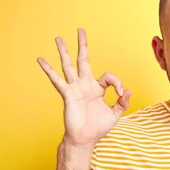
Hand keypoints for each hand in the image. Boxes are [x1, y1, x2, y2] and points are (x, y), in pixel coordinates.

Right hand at [37, 28, 131, 147]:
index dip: (118, 83)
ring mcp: (75, 88)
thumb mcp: (115, 114)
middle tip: (81, 30)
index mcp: (97, 89)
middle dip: (83, 45)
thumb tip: (129, 90)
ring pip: (69, 66)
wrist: (85, 139)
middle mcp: (85, 85)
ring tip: (58, 38)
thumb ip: (123, 102)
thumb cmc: (97, 127)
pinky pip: (57, 80)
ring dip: (64, 51)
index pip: (108, 77)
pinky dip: (48, 70)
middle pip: (83, 60)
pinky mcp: (67, 94)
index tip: (121, 94)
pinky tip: (40, 60)